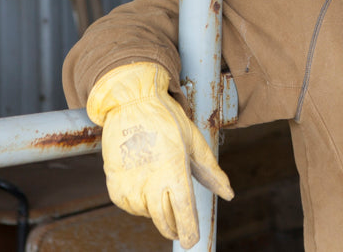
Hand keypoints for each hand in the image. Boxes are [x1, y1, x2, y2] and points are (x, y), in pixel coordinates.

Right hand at [87, 62, 233, 247]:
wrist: (131, 104)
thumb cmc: (167, 120)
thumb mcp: (195, 141)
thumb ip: (211, 171)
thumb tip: (229, 193)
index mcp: (173, 171)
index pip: (183, 212)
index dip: (189, 230)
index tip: (192, 242)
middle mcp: (150, 182)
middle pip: (164, 220)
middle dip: (175, 228)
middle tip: (182, 230)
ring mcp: (129, 185)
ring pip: (147, 213)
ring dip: (156, 209)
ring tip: (161, 185)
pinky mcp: (114, 185)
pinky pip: (130, 205)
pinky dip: (139, 202)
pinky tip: (145, 184)